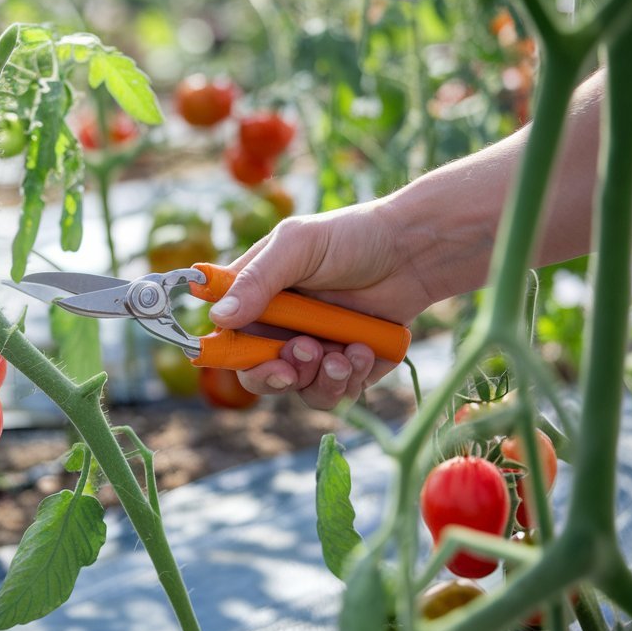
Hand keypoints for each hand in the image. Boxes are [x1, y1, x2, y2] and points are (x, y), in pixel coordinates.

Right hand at [209, 203, 433, 408]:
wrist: (413, 250)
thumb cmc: (351, 236)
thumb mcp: (296, 246)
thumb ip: (256, 281)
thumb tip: (217, 318)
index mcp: (257, 300)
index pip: (229, 340)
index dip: (232, 357)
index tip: (254, 361)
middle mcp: (281, 330)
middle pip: (259, 376)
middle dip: (279, 375)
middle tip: (306, 350)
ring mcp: (315, 351)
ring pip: (300, 390)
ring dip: (320, 379)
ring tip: (345, 352)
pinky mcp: (348, 368)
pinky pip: (337, 394)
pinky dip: (350, 380)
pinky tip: (364, 350)